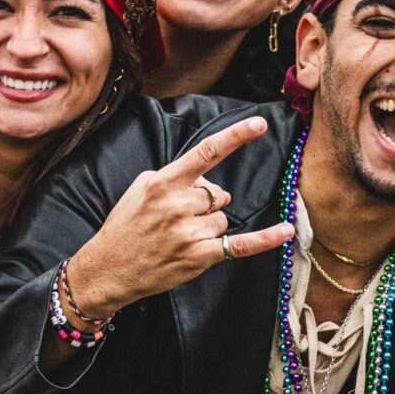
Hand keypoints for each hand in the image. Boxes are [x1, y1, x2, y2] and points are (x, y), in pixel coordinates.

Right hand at [69, 116, 293, 316]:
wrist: (107, 270)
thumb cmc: (126, 226)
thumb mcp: (142, 189)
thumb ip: (178, 177)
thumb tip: (210, 184)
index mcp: (163, 183)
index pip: (206, 153)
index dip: (235, 137)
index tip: (260, 123)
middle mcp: (178, 206)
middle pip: (217, 194)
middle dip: (204, 204)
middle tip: (176, 220)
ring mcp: (190, 233)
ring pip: (222, 218)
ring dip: (208, 226)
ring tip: (178, 237)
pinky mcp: (199, 257)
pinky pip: (240, 244)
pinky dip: (265, 239)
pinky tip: (287, 231)